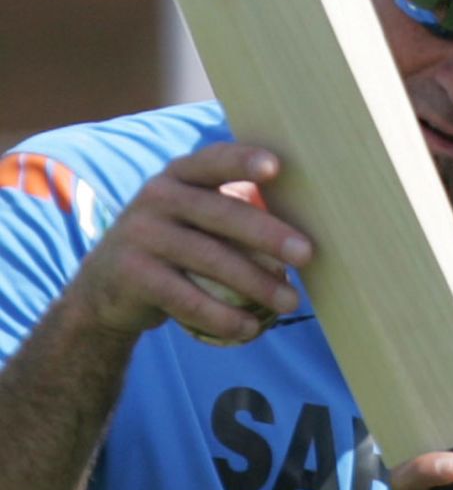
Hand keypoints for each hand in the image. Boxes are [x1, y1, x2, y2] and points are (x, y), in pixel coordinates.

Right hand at [71, 142, 311, 344]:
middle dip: (267, 234)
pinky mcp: (133, 275)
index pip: (213, 160)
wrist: (104, 286)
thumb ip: (232, 208)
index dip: (243, 161)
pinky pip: (186, 299)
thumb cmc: (174, 244)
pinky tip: (251, 329)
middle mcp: (156, 197)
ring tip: (290, 302)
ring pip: (209, 260)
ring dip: (255, 284)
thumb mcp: (192, 217)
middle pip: (220, 213)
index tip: (276, 168)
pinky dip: (222, 317)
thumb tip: (309, 219)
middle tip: (307, 255)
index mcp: (178, 174)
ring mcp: (141, 235)